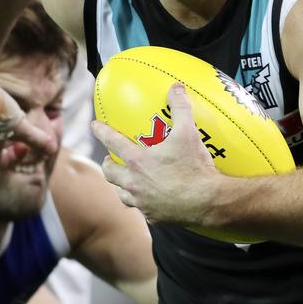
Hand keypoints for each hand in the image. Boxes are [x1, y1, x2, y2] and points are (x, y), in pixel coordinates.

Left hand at [91, 82, 219, 223]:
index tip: (94, 126)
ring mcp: (141, 201)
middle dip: (108, 164)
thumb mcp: (188, 133)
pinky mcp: (152, 215)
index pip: (113, 142)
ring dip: (120, 185)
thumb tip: (176, 87)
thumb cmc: (194, 166)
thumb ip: (181, 109)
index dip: (101, 132)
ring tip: (126, 180)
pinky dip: (140, 201)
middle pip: (110, 172)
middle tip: (112, 159)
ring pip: (120, 193)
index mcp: (138, 160)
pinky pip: (140, 208)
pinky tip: (148, 198)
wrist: (207, 201)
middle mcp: (134, 182)